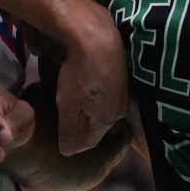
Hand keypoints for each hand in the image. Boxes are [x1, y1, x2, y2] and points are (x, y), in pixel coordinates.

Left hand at [53, 1, 128, 154]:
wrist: (98, 38)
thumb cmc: (80, 74)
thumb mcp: (67, 105)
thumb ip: (68, 130)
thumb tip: (67, 152)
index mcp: (105, 119)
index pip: (91, 141)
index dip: (76, 146)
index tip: (65, 147)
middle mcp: (119, 108)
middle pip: (100, 125)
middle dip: (85, 129)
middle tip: (70, 130)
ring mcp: (124, 90)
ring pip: (105, 108)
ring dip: (91, 112)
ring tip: (77, 110)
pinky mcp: (123, 73)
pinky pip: (108, 93)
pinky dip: (97, 96)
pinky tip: (87, 89)